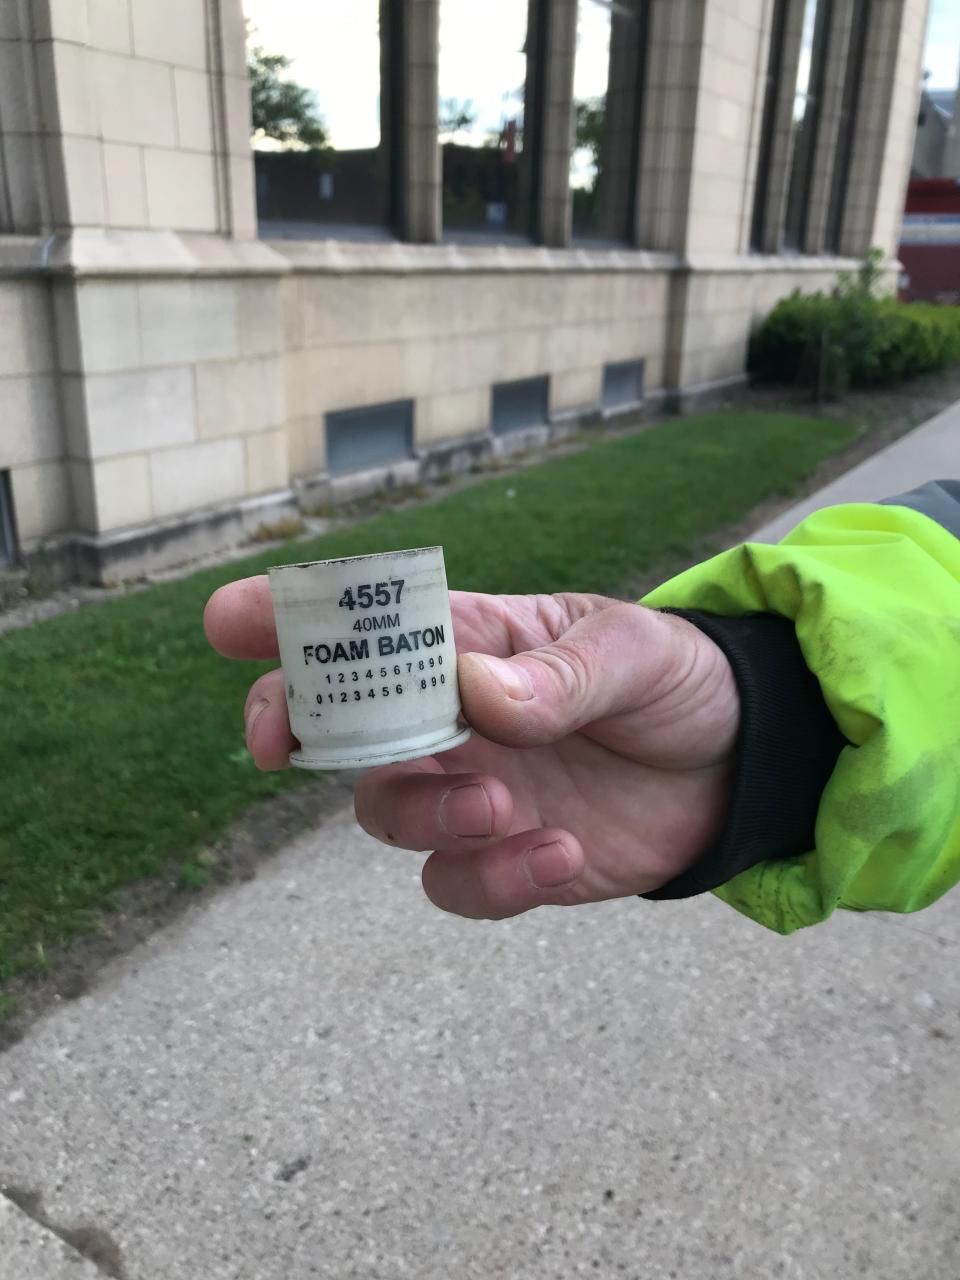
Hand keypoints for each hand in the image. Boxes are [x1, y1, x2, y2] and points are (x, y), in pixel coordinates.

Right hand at [205, 582, 738, 918]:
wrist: (741, 766)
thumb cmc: (680, 681)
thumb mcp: (638, 654)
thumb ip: (563, 673)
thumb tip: (478, 694)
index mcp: (476, 643)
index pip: (370, 624)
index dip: (291, 619)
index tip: (228, 621)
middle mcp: (456, 718)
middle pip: (338, 724)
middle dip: (292, 726)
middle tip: (279, 743)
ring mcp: (475, 789)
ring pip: (384, 811)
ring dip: (421, 812)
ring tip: (503, 807)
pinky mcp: (507, 856)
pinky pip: (458, 882)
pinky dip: (493, 879)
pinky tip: (563, 854)